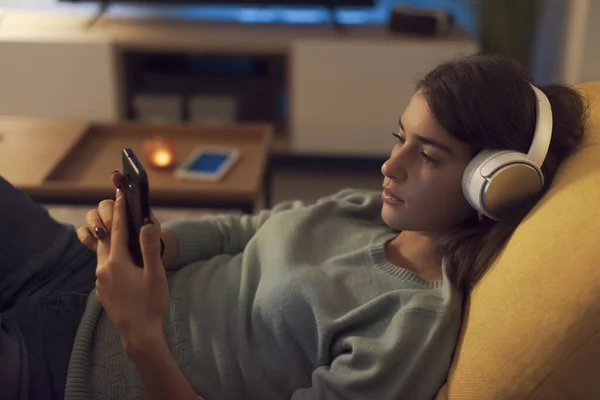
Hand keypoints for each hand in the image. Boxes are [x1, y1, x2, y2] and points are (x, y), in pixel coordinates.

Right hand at [77, 171, 160, 250]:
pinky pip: (83, 232)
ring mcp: (101, 223)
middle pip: (104, 204)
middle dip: (108, 214)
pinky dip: (87, 237)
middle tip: (112, 225)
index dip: (118, 180)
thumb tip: (146, 222)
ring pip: (91, 215)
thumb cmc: (148, 240)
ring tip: (103, 235)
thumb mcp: (152, 230)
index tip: (117, 176)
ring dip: (95, 224)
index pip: (121, 187)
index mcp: (128, 205)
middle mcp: (112, 210)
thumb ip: (149, 223)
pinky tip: (95, 245)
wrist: (143, 258)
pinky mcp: (93, 237)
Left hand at [94, 184, 168, 351]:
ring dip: (110, 238)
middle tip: (116, 204)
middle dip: (111, 220)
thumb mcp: (155, 275)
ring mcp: (100, 280)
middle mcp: (104, 268)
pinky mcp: (102, 289)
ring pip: (102, 251)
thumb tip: (147, 224)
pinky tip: (120, 258)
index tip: (120, 193)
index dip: (120, 210)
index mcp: (117, 262)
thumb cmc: (151, 304)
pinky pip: (103, 265)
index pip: (119, 229)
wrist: (139, 334)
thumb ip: (150, 248)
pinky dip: (110, 255)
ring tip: (117, 228)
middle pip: (105, 237)